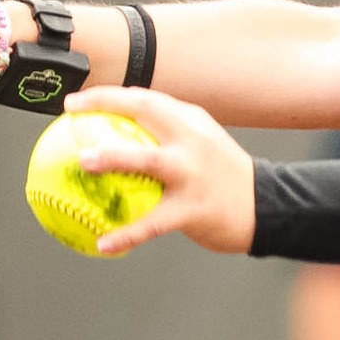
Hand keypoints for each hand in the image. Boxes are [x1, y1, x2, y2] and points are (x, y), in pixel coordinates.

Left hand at [64, 86, 256, 255]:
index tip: (76, 102)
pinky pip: (153, 223)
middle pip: (147, 110)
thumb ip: (168, 137)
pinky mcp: (194, 207)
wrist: (267, 207)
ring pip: (148, 160)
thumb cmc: (223, 176)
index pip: (146, 98)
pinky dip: (127, 234)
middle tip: (72, 116)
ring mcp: (194, 173)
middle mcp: (192, 140)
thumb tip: (116, 139)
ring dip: (113, 158)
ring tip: (83, 163)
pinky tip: (103, 244)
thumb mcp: (202, 144)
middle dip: (107, 104)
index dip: (108, 96)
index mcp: (191, 122)